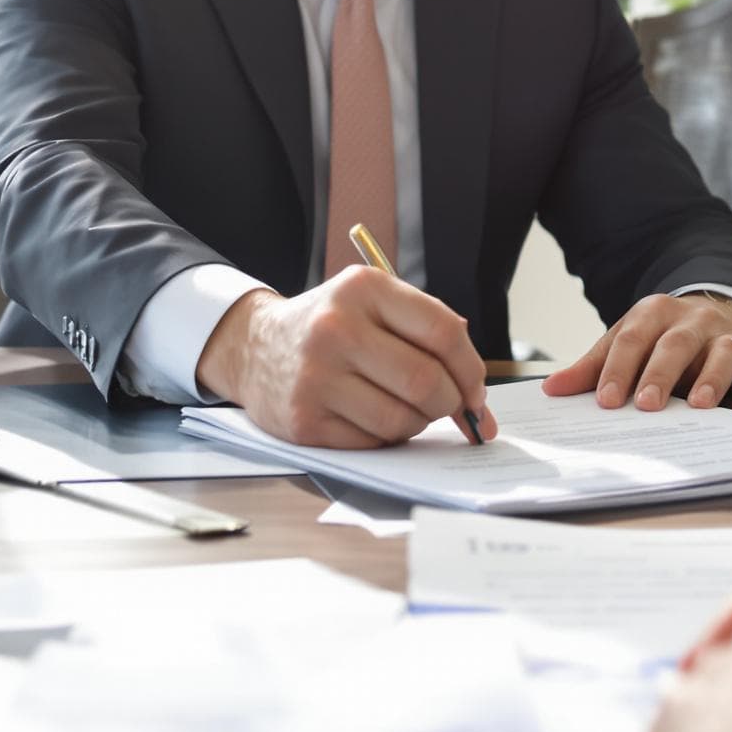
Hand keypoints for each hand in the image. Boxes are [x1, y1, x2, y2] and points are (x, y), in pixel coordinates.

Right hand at [194, 267, 493, 447]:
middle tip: (450, 408)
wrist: (254, 348)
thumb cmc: (330, 327)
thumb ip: (426, 330)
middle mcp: (336, 329)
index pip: (443, 332)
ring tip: (407, 410)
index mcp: (363, 289)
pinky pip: (372, 442)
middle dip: (451, 403)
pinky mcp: (304, 420)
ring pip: (402, 419)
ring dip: (418, 423)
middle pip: (426, 381)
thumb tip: (476, 391)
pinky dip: (386, 438)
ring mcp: (316, 377)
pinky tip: (373, 419)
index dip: (472, 369)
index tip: (477, 391)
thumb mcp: (372, 303)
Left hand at [540, 293, 731, 410]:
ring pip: (725, 351)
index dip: (618, 369)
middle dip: (661, 374)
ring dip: (713, 377)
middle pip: (677, 344)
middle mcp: (694, 321)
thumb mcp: (627, 343)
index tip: (606, 401)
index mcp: (655, 314)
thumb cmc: (661, 339)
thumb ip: (593, 368)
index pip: (633, 339)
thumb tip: (552, 390)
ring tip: (699, 405)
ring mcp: (729, 336)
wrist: (714, 314)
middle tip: (648, 404)